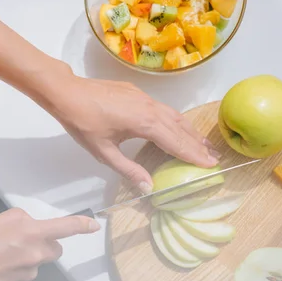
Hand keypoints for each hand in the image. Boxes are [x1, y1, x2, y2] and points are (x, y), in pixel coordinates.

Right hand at [0, 208, 99, 280]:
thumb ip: (20, 219)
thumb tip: (29, 226)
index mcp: (31, 234)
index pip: (65, 228)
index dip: (81, 225)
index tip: (93, 225)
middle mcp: (36, 255)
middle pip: (54, 249)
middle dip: (45, 245)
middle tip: (22, 242)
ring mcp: (29, 275)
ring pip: (36, 263)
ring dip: (25, 259)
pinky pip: (24, 277)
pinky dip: (14, 272)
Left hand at [48, 75, 220, 193]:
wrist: (67, 92)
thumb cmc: (83, 123)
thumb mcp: (104, 152)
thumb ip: (129, 170)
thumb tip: (149, 188)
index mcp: (144, 123)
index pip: (176, 142)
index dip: (194, 155)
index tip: (210, 165)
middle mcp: (150, 108)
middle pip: (180, 128)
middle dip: (198, 144)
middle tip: (214, 158)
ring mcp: (145, 98)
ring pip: (175, 116)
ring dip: (190, 131)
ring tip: (203, 145)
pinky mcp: (139, 94)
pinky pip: (165, 109)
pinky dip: (177, 121)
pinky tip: (179, 128)